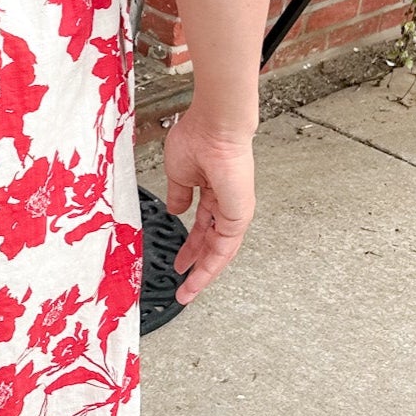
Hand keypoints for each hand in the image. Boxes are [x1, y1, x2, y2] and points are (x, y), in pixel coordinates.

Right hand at [161, 107, 256, 304]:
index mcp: (214, 193)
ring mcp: (235, 210)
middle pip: (213, 244)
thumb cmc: (198, 137)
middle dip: (198, 267)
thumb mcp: (179, 174)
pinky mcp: (239, 214)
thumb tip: (176, 210)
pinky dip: (212, 264)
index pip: (204, 228)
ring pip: (221, 251)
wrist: (214, 125)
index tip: (179, 262)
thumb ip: (179, 195)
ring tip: (188, 291)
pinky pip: (225, 246)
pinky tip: (198, 275)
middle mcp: (227, 204)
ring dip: (204, 272)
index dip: (191, 246)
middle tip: (185, 287)